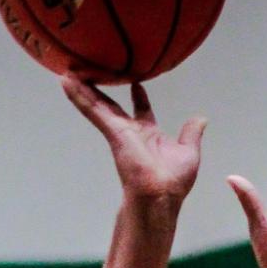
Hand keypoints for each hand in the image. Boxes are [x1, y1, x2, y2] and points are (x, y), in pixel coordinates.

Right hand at [63, 77, 203, 202]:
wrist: (160, 196)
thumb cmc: (174, 182)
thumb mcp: (188, 152)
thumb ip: (191, 134)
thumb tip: (200, 119)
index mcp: (149, 135)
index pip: (141, 110)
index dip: (139, 95)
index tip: (136, 81)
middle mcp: (131, 132)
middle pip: (112, 105)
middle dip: (103, 91)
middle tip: (92, 73)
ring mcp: (119, 131)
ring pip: (97, 105)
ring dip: (82, 89)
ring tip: (68, 71)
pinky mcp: (112, 132)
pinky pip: (93, 110)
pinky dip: (79, 96)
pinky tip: (66, 82)